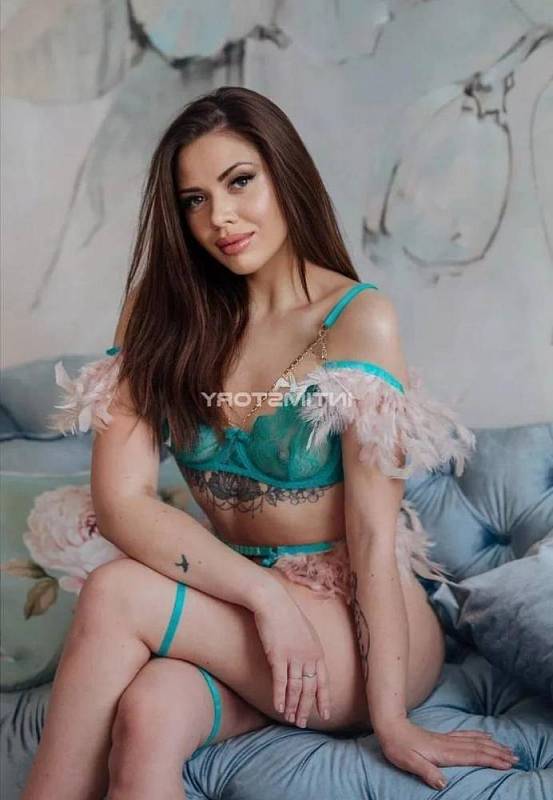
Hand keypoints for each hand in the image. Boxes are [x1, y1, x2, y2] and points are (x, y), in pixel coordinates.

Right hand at [253, 586, 330, 725]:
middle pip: (309, 689)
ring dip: (293, 706)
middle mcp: (308, 656)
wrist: (272, 601)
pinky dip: (280, 697)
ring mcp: (294, 657)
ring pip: (296, 689)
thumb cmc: (286, 614)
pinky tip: (278, 708)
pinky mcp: (278, 656)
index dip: (323, 699)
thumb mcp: (305, 631)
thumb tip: (309, 662)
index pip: (323, 681)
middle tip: (301, 723)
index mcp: (317, 651)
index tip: (325, 714)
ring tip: (290, 719)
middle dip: (306, 708)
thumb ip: (309, 648)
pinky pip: (281, 682)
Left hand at [378, 719, 518, 789]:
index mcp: (443, 752)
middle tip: (516, 757)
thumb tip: (443, 783)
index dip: (491, 759)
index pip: (472, 756)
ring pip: (474, 740)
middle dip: (497, 752)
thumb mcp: (408, 762)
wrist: (390, 726)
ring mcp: (446, 739)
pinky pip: (465, 735)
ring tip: (506, 747)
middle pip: (478, 748)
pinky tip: (485, 734)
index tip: (508, 763)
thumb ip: (426, 771)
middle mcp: (448, 744)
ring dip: (492, 744)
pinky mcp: (442, 737)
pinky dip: (478, 735)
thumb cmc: (398, 747)